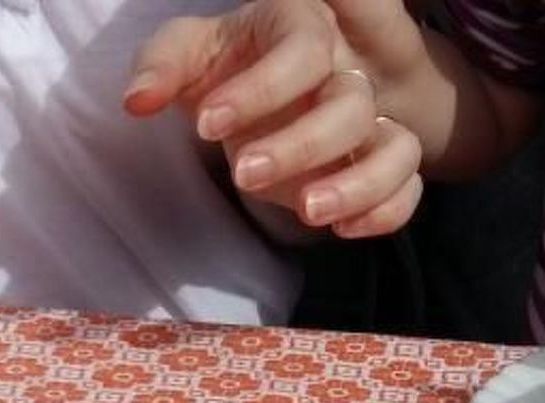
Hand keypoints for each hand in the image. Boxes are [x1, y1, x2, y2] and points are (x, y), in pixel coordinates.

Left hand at [125, 0, 426, 236]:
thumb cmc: (222, 67)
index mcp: (301, 29)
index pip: (302, 51)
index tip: (206, 125)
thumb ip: (161, 66)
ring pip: (395, 147)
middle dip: (300, 145)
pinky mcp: (378, 166)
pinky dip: (386, 211)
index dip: (260, 90)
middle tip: (245, 175)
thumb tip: (136, 100)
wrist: (253, 95)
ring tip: (307, 212)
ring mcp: (369, 123)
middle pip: (350, 104)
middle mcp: (344, 74)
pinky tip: (343, 231)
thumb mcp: (187, 55)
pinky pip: (408, 188)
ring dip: (357, 184)